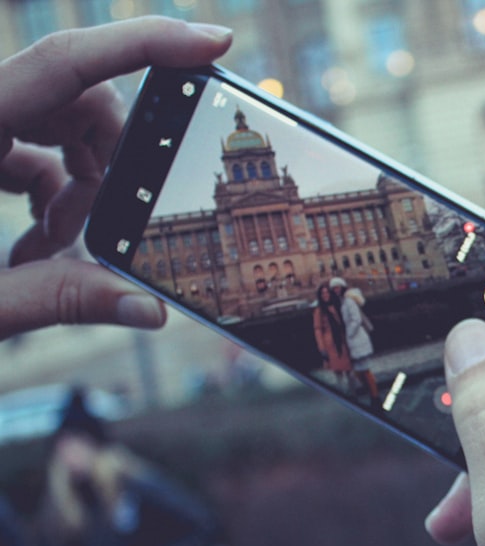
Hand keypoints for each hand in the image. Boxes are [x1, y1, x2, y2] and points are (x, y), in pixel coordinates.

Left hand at [0, 17, 232, 340]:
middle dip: (112, 157)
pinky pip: (17, 149)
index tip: (215, 43)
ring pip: (49, 123)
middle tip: (117, 227)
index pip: (64, 62)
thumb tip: (150, 312)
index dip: (146, 45)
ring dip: (78, 184)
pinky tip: (34, 251)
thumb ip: (58, 301)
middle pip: (71, 97)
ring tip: (60, 254)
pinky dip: (44, 195)